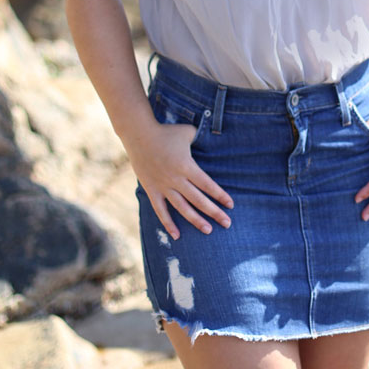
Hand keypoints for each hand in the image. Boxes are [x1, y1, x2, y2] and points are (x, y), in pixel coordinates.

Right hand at [128, 121, 233, 240]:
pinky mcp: (152, 190)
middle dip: (214, 212)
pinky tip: (177, 235)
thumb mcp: (187, 132)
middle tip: (227, 223)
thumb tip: (210, 139)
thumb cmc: (166, 132)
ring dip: (196, 220)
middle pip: (198, 200)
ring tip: (208, 230)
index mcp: (187, 166)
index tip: (230, 205)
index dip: (220, 195)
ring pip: (182, 208)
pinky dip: (168, 223)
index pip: (207, 185)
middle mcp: (176, 179)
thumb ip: (200, 138)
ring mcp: (163, 186)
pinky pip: (161, 210)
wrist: (138, 135)